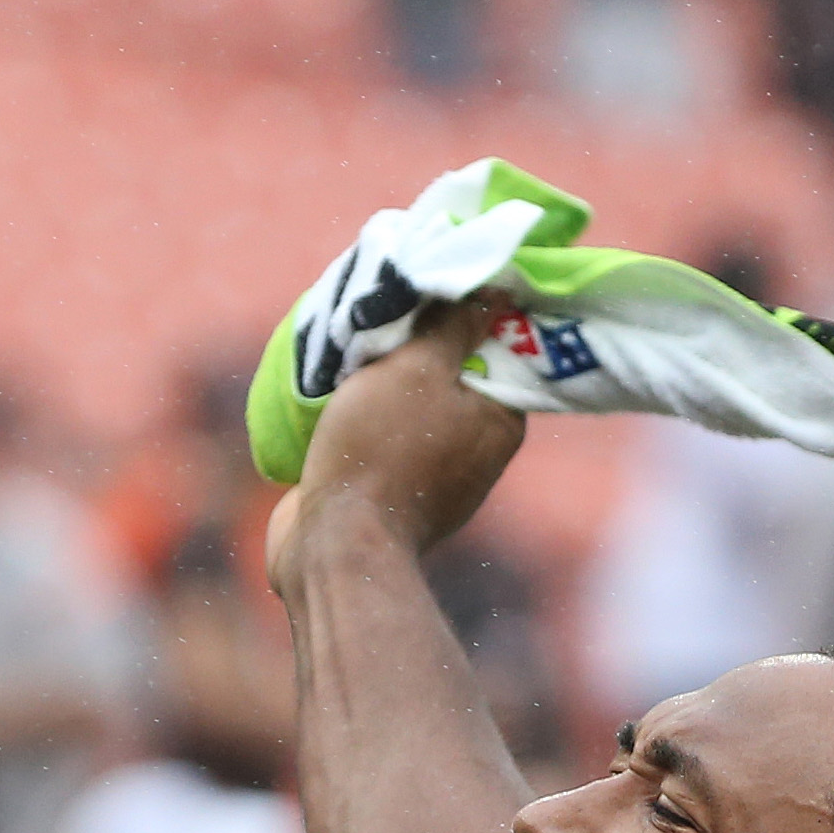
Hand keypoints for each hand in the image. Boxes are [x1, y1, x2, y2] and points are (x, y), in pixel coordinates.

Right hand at [269, 301, 525, 596]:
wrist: (335, 545)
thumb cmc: (381, 449)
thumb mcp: (418, 369)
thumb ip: (452, 325)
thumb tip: (493, 287)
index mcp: (499, 420)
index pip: (493, 347)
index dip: (460, 314)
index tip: (424, 291)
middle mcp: (478, 449)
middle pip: (448, 371)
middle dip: (413, 343)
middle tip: (378, 314)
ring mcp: (437, 476)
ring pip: (410, 402)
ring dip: (380, 376)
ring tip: (348, 344)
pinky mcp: (394, 493)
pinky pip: (383, 434)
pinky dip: (362, 412)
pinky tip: (334, 389)